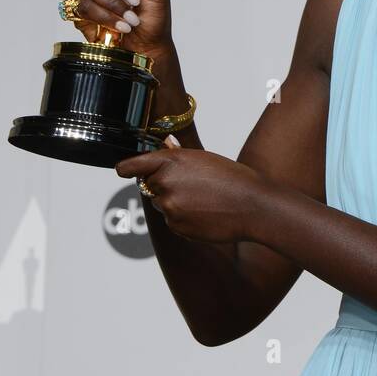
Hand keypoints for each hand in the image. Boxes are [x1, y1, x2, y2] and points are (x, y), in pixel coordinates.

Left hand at [116, 144, 269, 243]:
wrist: (253, 206)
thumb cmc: (234, 179)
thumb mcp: (204, 159)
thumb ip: (178, 157)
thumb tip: (164, 149)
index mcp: (171, 160)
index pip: (132, 165)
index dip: (127, 168)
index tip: (123, 170)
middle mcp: (164, 182)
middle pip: (149, 185)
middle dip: (164, 185)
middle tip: (192, 186)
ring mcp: (168, 206)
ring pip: (161, 204)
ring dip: (174, 203)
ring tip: (204, 200)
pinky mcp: (175, 225)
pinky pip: (172, 221)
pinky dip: (184, 218)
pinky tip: (205, 213)